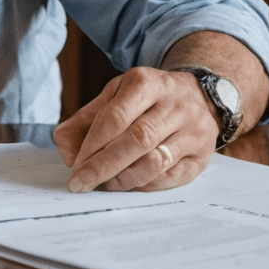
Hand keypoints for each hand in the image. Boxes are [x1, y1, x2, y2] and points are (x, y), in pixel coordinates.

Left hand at [53, 66, 218, 192]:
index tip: (75, 165)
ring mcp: (192, 131)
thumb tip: (65, 150)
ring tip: (103, 184)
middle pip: (137, 141)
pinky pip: (171, 177)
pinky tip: (127, 184)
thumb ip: (86, 118)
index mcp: (145, 83)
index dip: (93, 144)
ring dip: (124, 178)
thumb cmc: (148, 97)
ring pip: (156, 162)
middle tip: (81, 182)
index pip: (115, 117)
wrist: (199, 95)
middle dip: (104, 166)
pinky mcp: (202, 156)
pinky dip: (144, 185)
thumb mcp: (115, 93)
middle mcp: (173, 105)